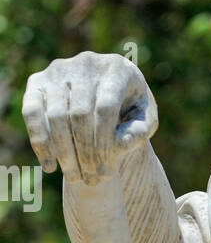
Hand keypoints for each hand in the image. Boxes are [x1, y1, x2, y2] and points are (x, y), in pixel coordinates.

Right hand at [22, 51, 157, 184]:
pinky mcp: (38, 81)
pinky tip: (49, 165)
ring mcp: (59, 70)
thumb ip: (138, 131)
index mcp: (117, 68)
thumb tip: (119, 143)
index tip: (106, 172)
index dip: (103, 143)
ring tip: (75, 179)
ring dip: (64, 152)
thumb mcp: (144, 120)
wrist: (107, 92)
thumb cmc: (130, 108)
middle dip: (85, 153)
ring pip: (56, 115)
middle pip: (79, 114)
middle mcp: (86, 63)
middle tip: (91, 180)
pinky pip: (33, 112)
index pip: (105, 108)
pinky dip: (40, 141)